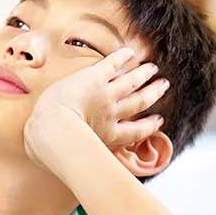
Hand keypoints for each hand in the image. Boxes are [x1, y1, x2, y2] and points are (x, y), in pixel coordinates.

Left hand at [24, 47, 169, 167]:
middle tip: (163, 86)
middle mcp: (111, 114)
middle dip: (153, 93)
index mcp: (107, 135)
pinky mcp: (94, 78)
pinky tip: (130, 52)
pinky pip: (112, 64)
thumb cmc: (53, 148)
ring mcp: (105, 95)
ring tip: (153, 68)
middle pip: (139, 102)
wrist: (52, 128)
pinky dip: (122, 57)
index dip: (149, 126)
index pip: (135, 131)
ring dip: (143, 74)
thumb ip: (69, 156)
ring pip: (130, 82)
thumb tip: (52, 162)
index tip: (158, 121)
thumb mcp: (69, 157)